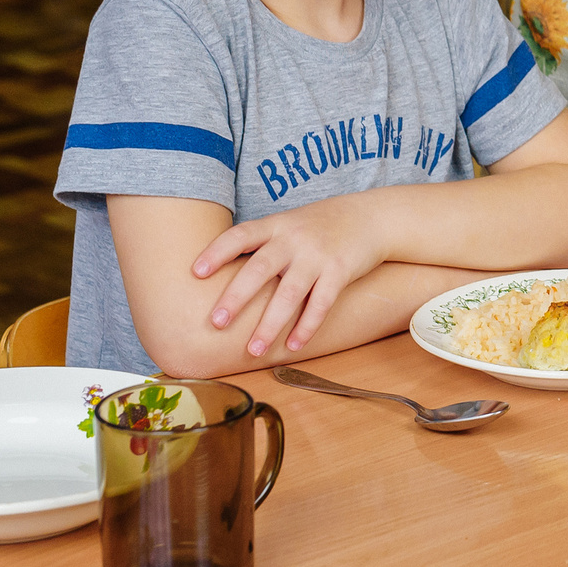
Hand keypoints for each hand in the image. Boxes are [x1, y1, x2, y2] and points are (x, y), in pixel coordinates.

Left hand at [193, 195, 381, 357]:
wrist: (371, 216)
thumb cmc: (320, 225)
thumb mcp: (289, 223)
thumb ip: (263, 244)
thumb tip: (223, 276)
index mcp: (276, 225)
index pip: (241, 235)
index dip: (217, 252)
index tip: (196, 272)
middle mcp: (294, 239)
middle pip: (261, 268)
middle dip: (237, 296)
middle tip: (217, 322)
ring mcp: (318, 255)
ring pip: (290, 293)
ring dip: (270, 324)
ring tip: (253, 349)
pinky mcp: (340, 271)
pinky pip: (321, 303)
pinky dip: (307, 326)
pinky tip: (293, 344)